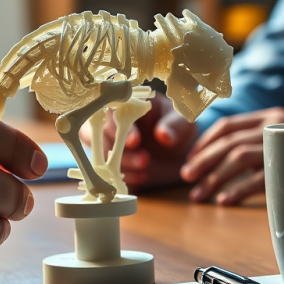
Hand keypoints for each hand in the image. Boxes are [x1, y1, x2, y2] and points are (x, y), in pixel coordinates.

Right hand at [80, 93, 198, 189]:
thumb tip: (163, 135)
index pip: (116, 113)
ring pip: (100, 154)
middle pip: (102, 135)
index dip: (121, 127)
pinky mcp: (110, 162)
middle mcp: (113, 122)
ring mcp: (109, 142)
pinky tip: (142, 178)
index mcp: (129, 105)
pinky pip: (106, 171)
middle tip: (145, 161)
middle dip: (121, 151)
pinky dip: (121, 177)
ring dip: (119, 166)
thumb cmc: (178, 129)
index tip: (134, 142)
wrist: (177, 153)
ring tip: (145, 173)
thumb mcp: (183, 124)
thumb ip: (174, 126)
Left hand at [181, 107, 283, 204]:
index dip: (204, 142)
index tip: (190, 160)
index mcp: (272, 118)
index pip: (227, 125)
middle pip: (228, 142)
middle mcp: (276, 125)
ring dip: (213, 178)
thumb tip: (221, 162)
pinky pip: (258, 179)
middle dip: (202, 161)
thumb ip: (261, 145)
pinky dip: (236, 190)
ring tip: (199, 196)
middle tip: (186, 179)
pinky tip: (224, 201)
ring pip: (238, 158)